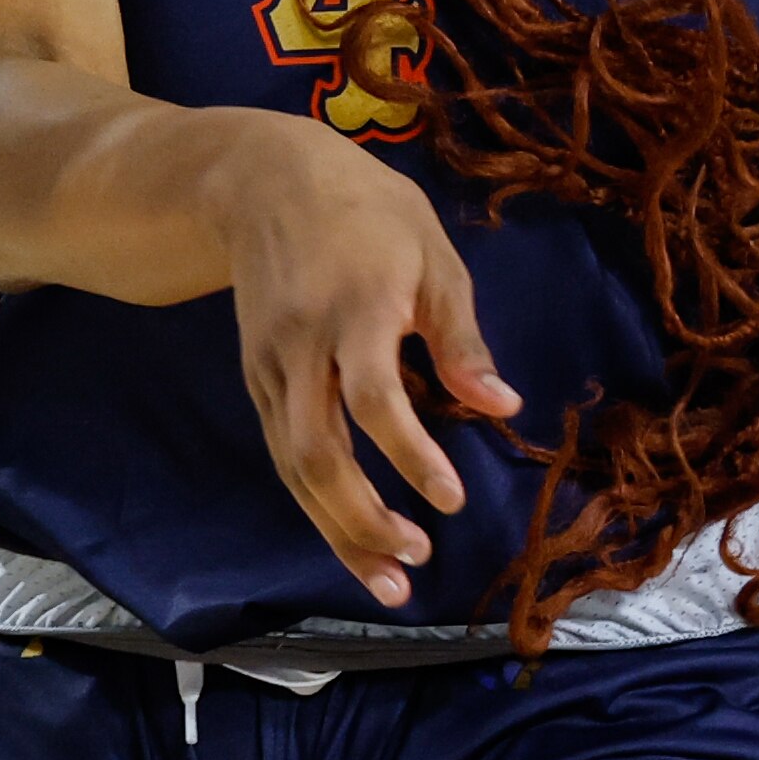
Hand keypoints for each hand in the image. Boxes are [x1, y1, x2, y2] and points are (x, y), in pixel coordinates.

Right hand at [212, 115, 515, 609]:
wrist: (259, 178)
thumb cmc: (364, 210)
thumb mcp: (431, 252)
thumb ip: (460, 336)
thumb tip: (503, 408)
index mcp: (353, 308)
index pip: (372, 397)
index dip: (410, 454)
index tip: (450, 499)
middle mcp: (301, 345)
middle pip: (316, 450)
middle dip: (362, 518)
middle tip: (416, 562)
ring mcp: (269, 365)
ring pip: (292, 464)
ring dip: (336, 529)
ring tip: (388, 581)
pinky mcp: (255, 377)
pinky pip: (282, 452)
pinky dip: (315, 503)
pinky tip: (352, 536)